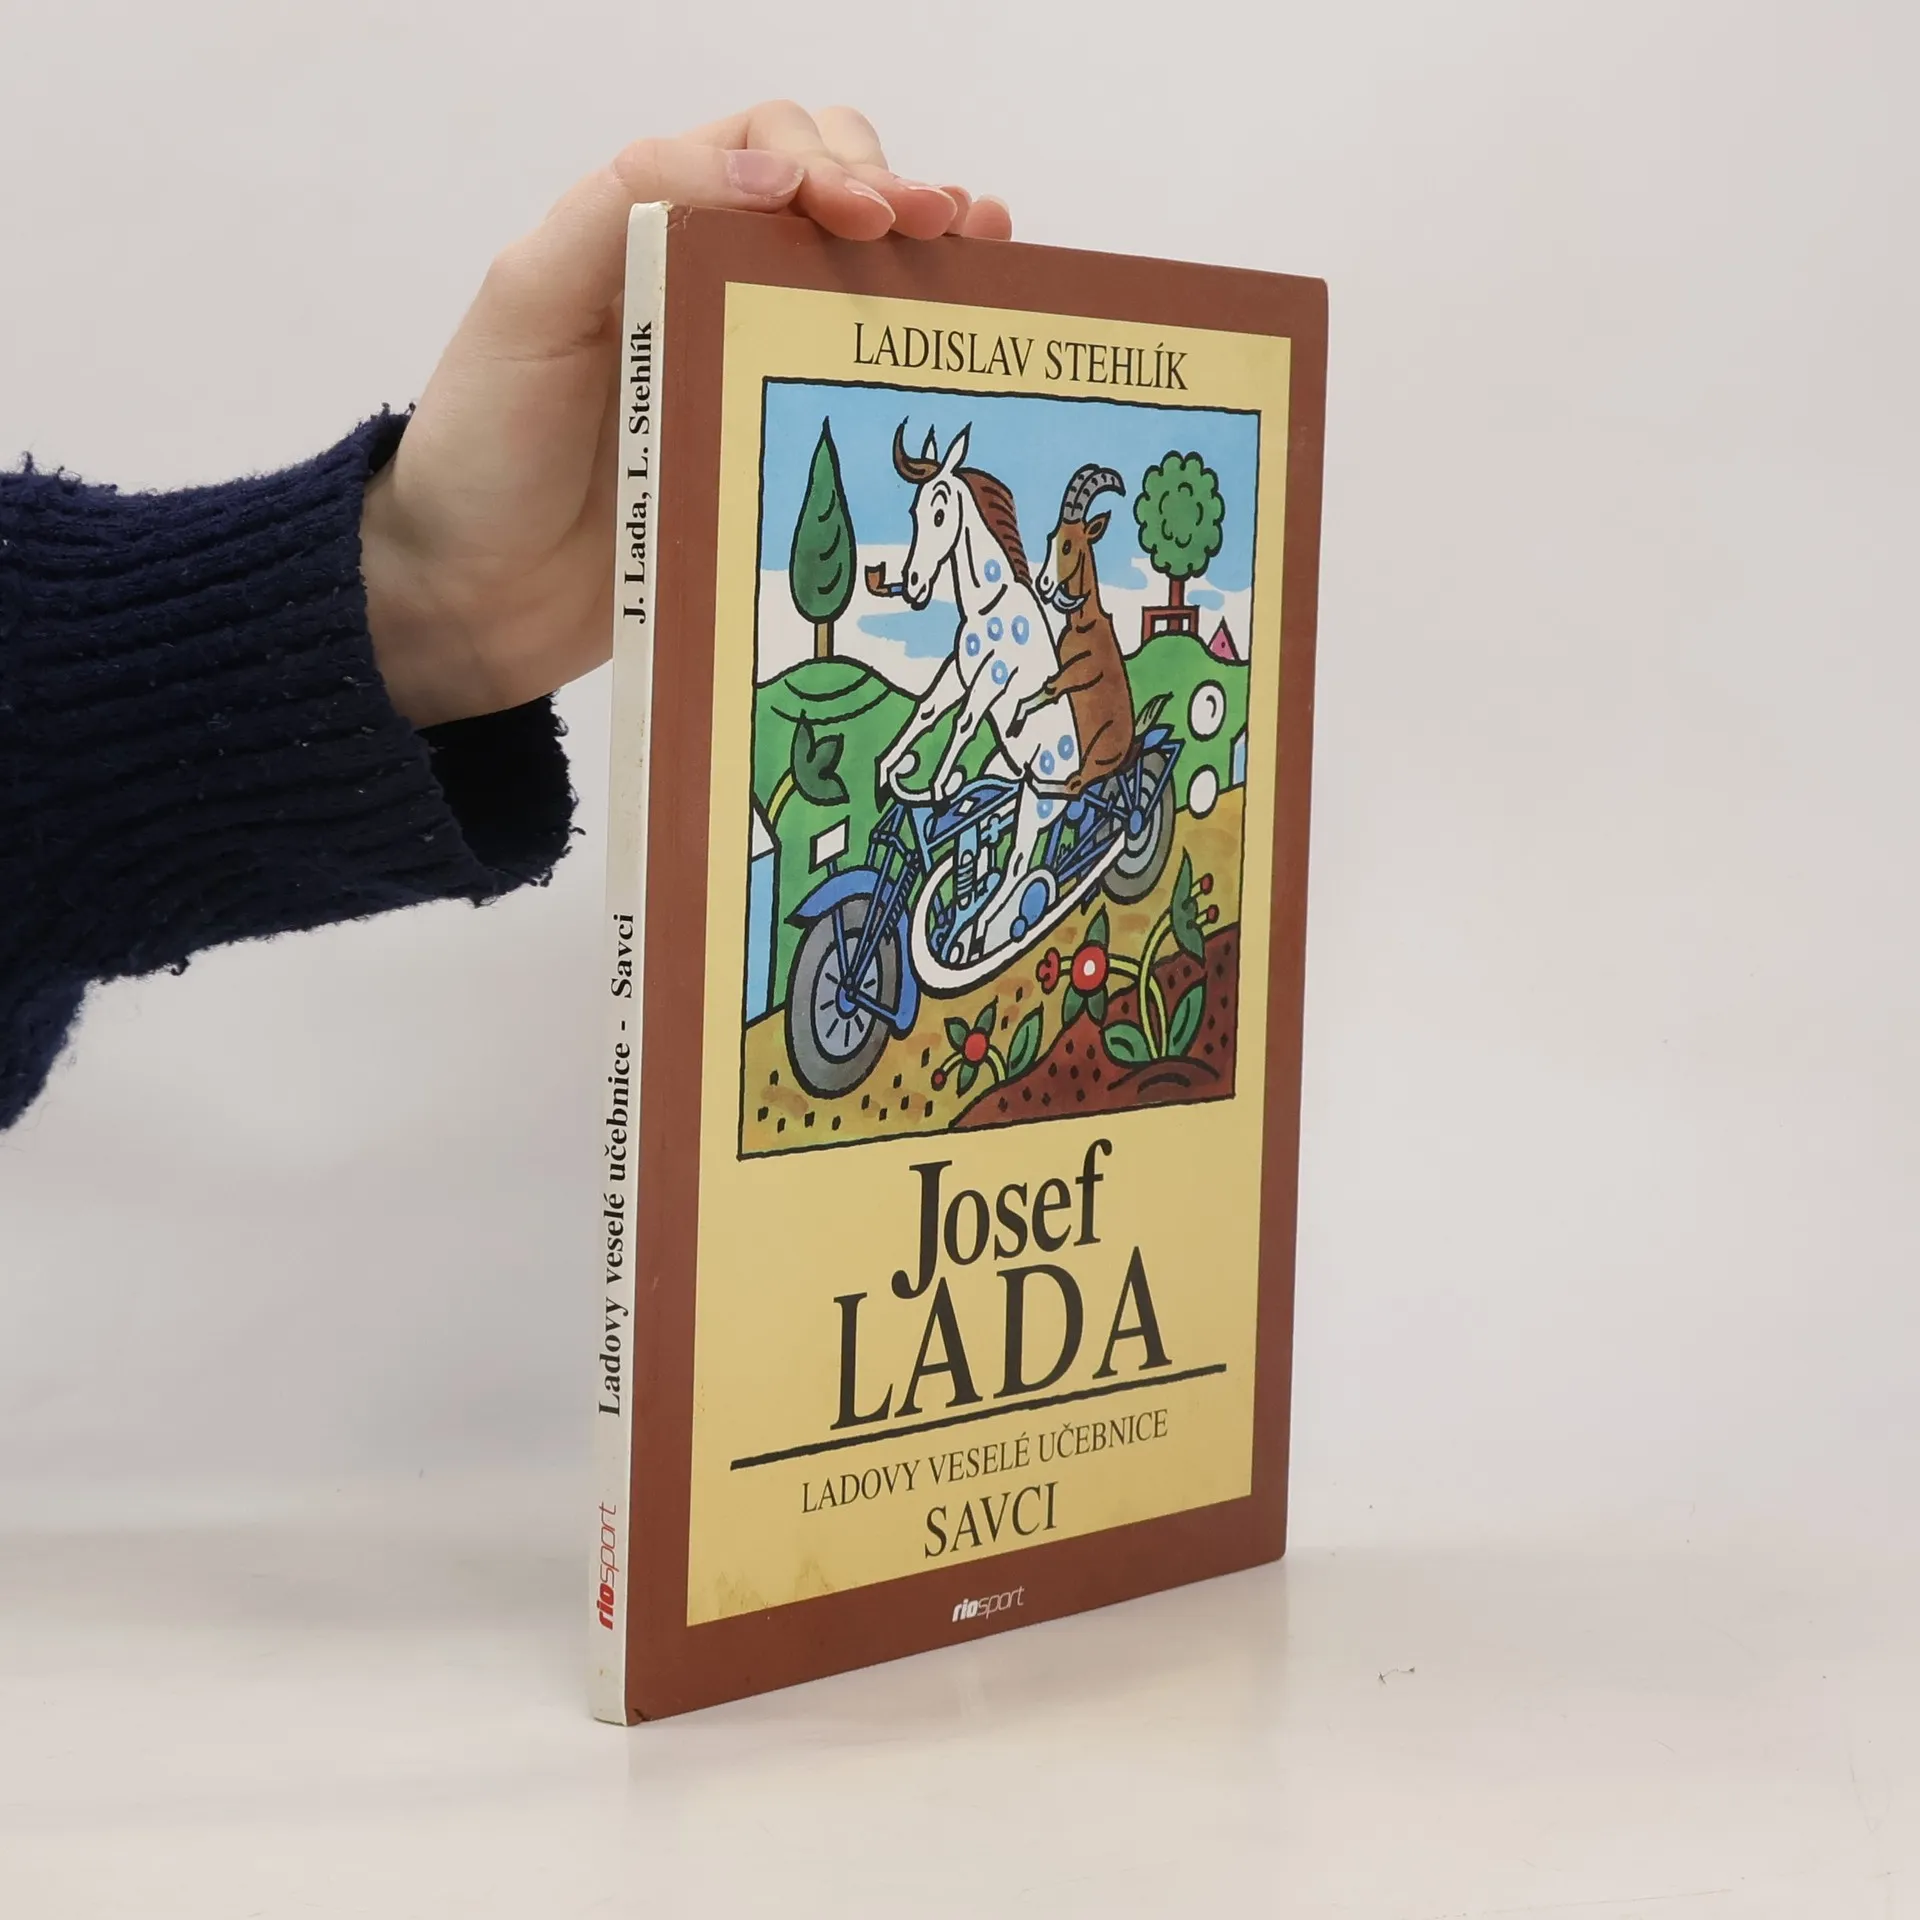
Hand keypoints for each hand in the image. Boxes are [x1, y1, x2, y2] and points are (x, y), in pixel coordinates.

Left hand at [360, 103, 1011, 727]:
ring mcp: (745, 368)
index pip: (766, 151)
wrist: (469, 597)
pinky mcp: (768, 450)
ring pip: (856, 284)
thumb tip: (773, 177)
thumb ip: (628, 209)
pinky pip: (848, 388)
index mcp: (649, 228)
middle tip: (942, 233)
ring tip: (985, 258)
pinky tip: (959, 343)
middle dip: (895, 194)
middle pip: (830, 199)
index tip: (872, 216)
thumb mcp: (530, 301)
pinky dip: (909, 356)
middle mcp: (708, 284)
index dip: (830, 164)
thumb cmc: (485, 446)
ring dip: (928, 257)